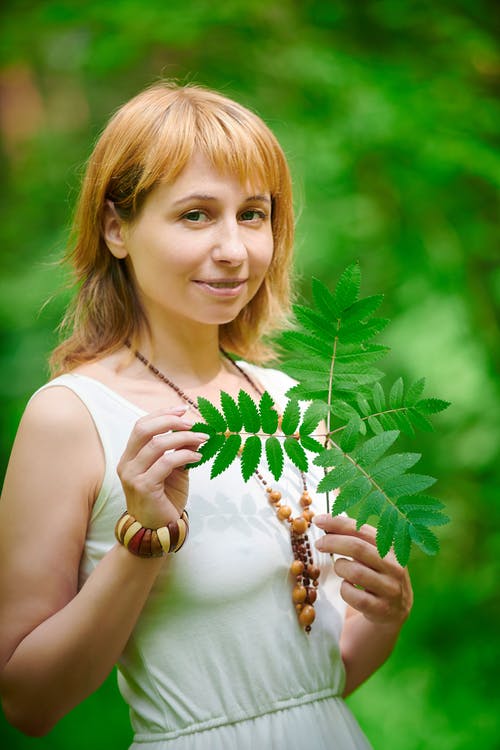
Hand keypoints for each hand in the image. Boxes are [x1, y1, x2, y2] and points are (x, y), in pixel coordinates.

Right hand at [117, 407, 205, 527]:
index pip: (141, 425)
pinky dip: (184, 455)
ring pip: (157, 444)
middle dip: (170, 421)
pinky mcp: (144, 487)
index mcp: (130, 456)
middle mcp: (127, 464)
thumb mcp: (173, 470)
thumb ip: (178, 450)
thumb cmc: (164, 499)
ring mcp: (133, 476)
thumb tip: (195, 430)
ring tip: (202, 440)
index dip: (162, 414)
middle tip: (193, 423)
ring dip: (184, 438)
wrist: (158, 530)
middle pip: (143, 429)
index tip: (183, 409)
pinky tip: (197, 457)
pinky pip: (166, 463)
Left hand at [314, 514, 412, 629]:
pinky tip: (348, 586)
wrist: (396, 610)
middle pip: (357, 548)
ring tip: (340, 568)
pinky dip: (345, 589)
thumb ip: (356, 538)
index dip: (338, 523)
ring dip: (340, 568)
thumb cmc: (377, 574)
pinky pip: (354, 596)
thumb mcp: (374, 555)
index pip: (362, 530)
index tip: (318, 520)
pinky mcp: (382, 609)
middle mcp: (394, 567)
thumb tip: (326, 522)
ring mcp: (390, 589)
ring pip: (354, 572)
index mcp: (391, 548)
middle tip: (319, 544)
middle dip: (333, 542)